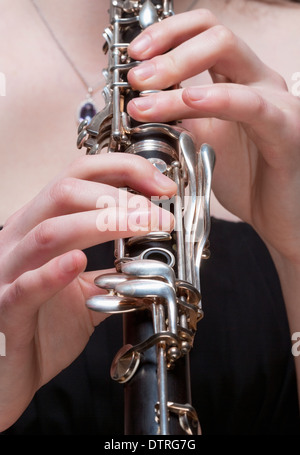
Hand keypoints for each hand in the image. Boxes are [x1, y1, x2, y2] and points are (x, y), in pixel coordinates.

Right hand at [0, 153, 175, 429]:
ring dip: (101, 223)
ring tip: (143, 227)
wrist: (7, 377)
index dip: (124, 171)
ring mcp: (8, 272)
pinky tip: (79, 262)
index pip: (78, 177)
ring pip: (48, 232)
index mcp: (40, 227)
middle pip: (64, 191)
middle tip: (159, 214)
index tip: (164, 187)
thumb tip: (152, 262)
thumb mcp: (83, 294)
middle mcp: (20, 239)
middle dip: (119, 195)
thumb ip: (111, 275)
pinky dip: (53, 272)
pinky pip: (24, 286)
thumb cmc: (41, 329)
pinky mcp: (3, 309)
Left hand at [127, 9, 299, 264]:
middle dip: (167, 47)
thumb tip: (142, 103)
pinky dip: (217, 98)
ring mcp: (275, 99)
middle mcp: (258, 81)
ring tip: (145, 96)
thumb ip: (179, 119)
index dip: (166, 35)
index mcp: (238, 81)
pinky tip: (191, 101)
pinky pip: (251, 104)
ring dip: (177, 69)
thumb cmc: (247, 179)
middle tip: (135, 76)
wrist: (278, 217)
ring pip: (228, 56)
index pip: (203, 32)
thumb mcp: (202, 143)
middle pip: (215, 33)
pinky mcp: (286, 128)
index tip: (134, 56)